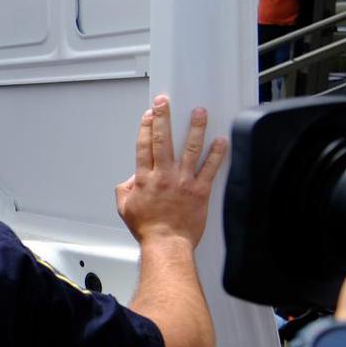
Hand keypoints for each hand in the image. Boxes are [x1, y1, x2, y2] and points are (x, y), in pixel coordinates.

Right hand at [115, 96, 226, 247]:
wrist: (166, 243)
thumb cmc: (148, 228)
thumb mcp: (125, 207)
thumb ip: (124, 189)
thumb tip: (129, 180)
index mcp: (144, 179)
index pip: (143, 146)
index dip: (145, 127)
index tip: (149, 114)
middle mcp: (163, 176)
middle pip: (162, 140)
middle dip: (163, 118)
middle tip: (165, 102)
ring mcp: (183, 181)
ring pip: (189, 149)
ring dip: (195, 128)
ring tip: (199, 112)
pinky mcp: (200, 190)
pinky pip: (210, 168)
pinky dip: (216, 153)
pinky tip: (221, 140)